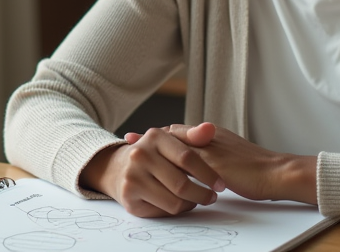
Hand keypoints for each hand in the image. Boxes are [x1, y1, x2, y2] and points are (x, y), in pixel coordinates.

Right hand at [79, 126, 225, 217]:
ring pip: (174, 202)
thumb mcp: (171, 140)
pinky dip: (176, 210)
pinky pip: (163, 211)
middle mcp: (140, 155)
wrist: (118, 168)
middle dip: (203, 194)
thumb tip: (210, 129)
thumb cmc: (153, 154)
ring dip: (191, 204)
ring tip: (195, 199)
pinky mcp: (129, 199)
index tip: (221, 184)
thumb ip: (193, 136)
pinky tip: (178, 202)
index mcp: (154, 137)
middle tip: (212, 197)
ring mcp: (132, 177)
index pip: (188, 158)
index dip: (208, 174)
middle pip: (182, 184)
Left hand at [130, 122, 317, 204]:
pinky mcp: (213, 161)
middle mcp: (209, 138)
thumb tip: (201, 167)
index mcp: (213, 136)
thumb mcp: (232, 160)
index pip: (181, 133)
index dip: (161, 135)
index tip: (143, 135)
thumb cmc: (259, 172)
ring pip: (174, 145)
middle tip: (129, 138)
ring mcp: (210, 148)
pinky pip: (185, 161)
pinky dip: (168, 163)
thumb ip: (215, 158)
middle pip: (172, 134)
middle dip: (150, 137)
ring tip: (134, 150)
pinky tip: (153, 168)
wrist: (277, 173)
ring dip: (153, 147)